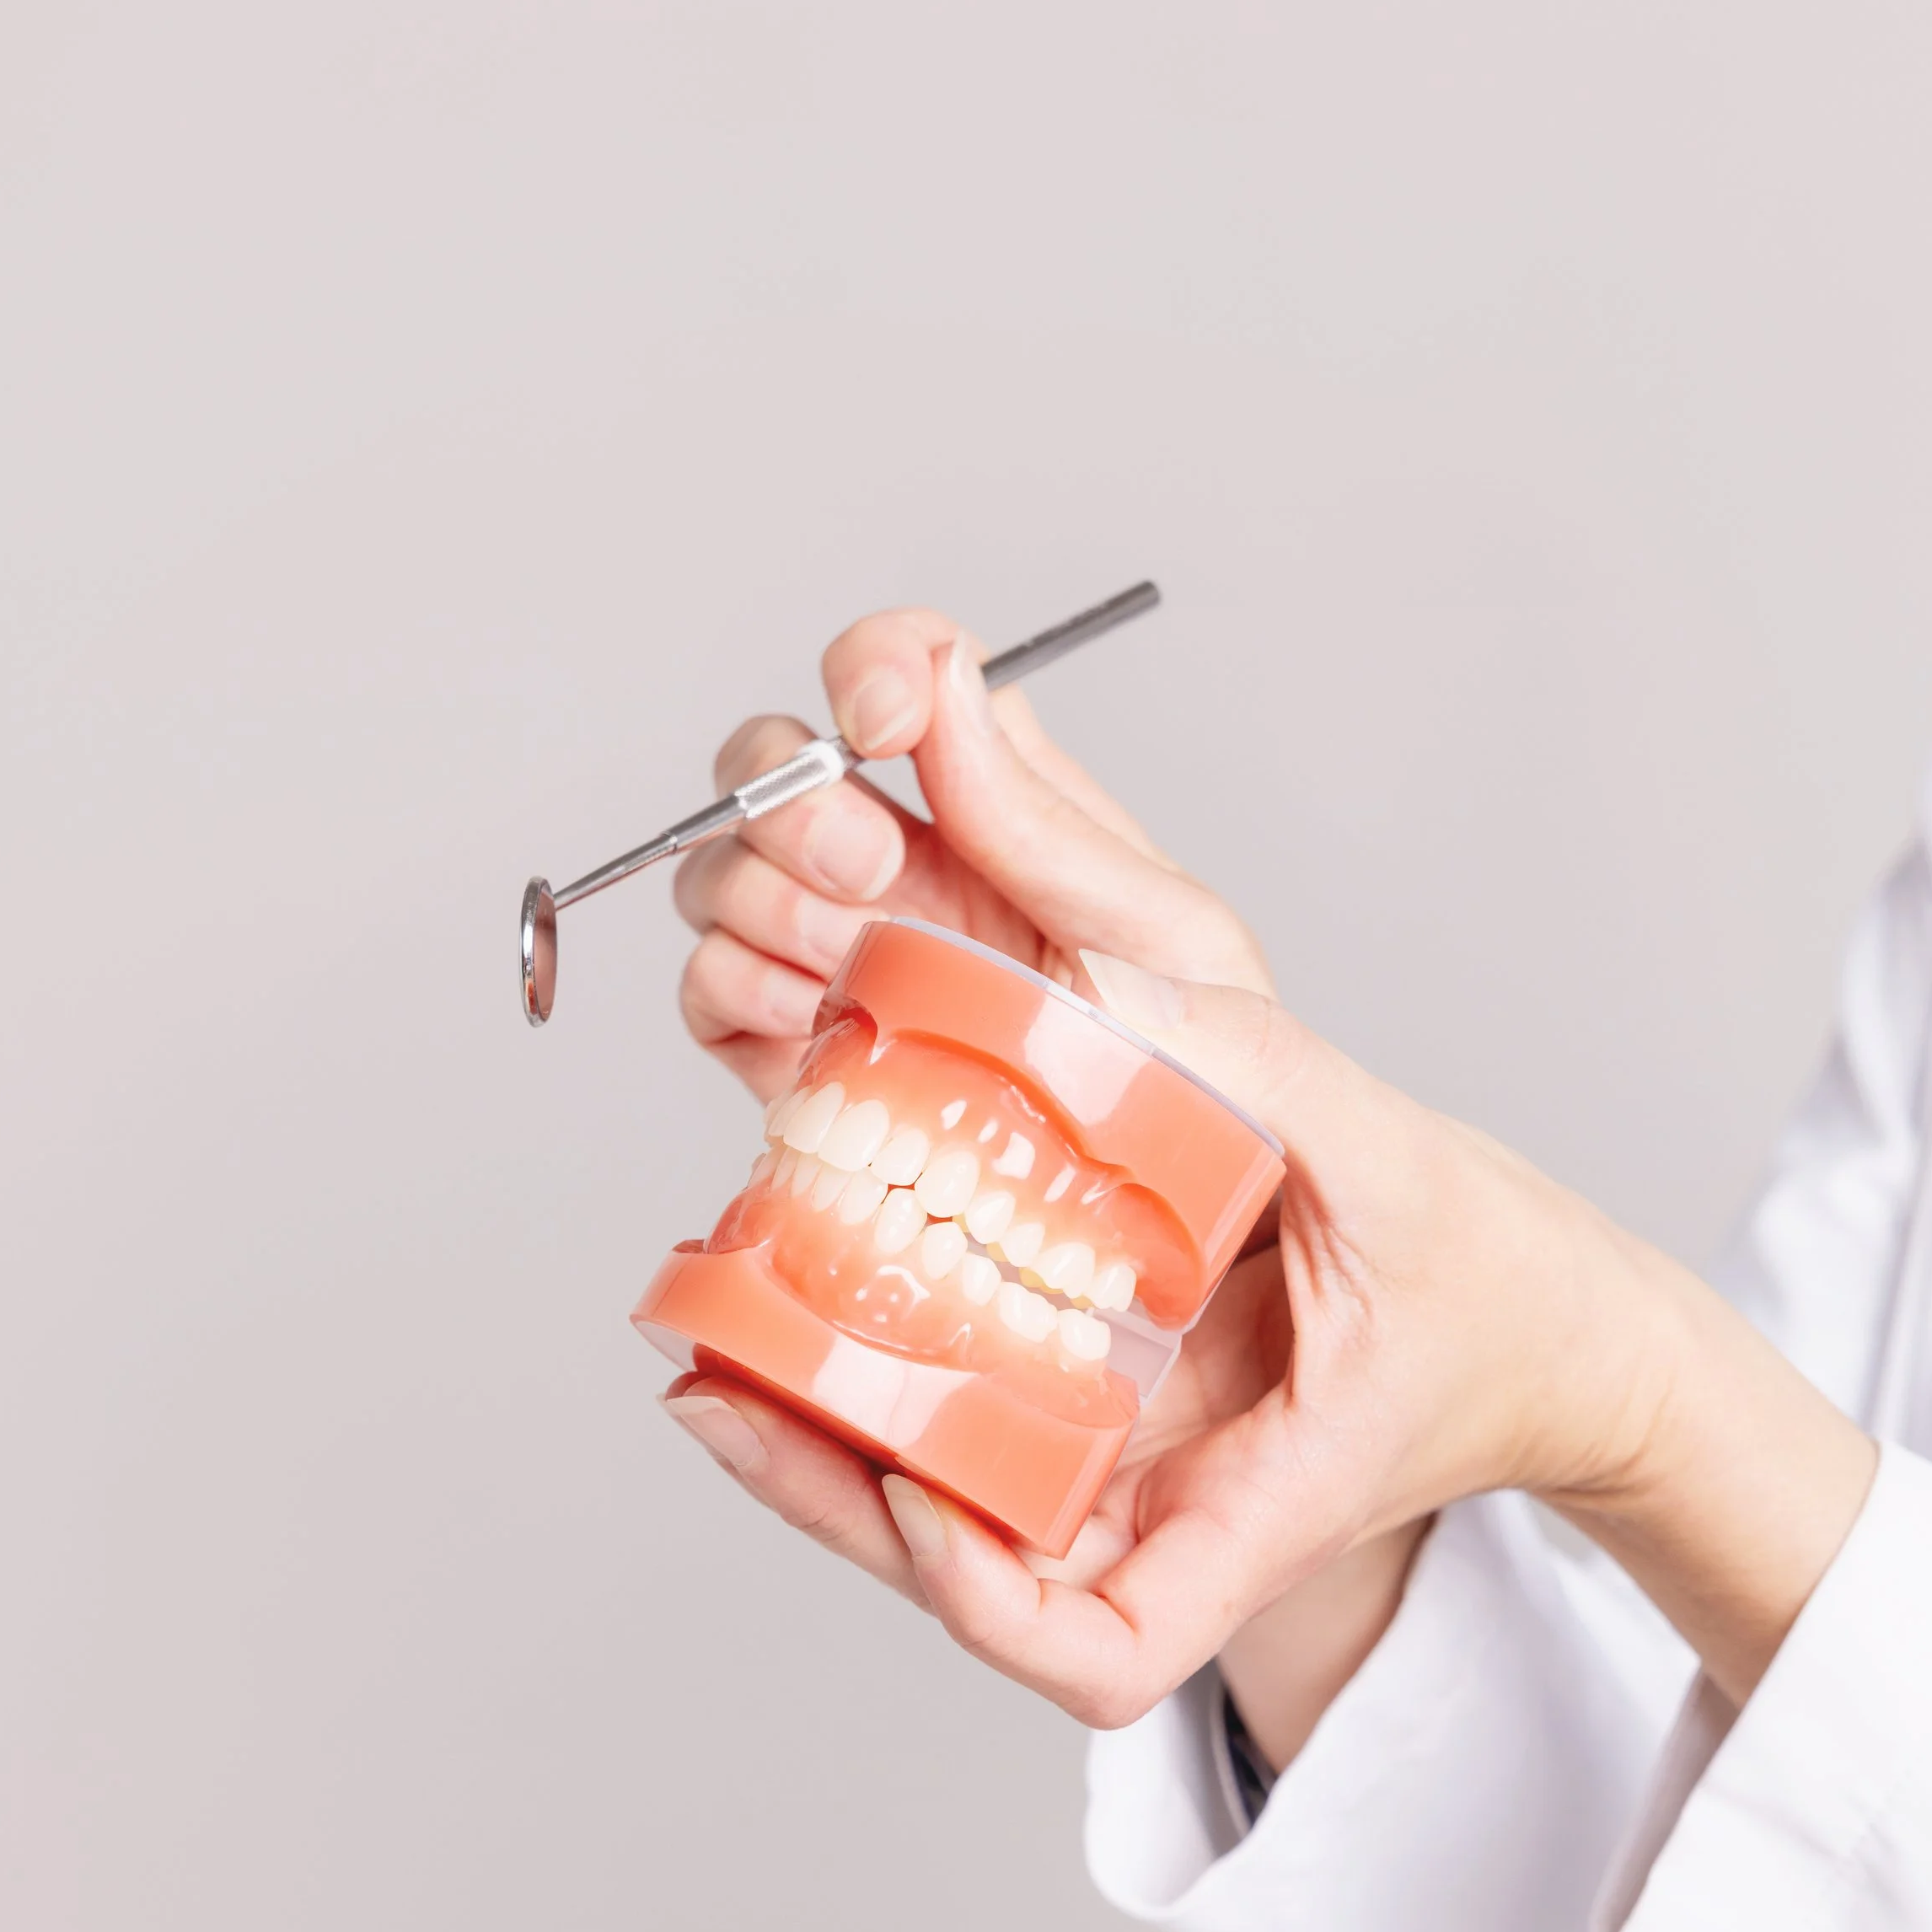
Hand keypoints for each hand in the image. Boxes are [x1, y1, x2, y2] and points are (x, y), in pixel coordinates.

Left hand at [671, 607, 1403, 1758]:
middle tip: (711, 1391)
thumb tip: (1093, 978)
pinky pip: (962, 1410)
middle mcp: (1162, 1519)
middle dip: (828, 1495)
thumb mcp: (1392, 1165)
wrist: (1541, 1329)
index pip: (1107, 1648)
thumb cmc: (1487, 1294)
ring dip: (813, 1434)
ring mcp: (1121, 1479)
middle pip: (969, 1572)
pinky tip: (784, 1283)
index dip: (989, 1600)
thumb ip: (1258, 1070)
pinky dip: (869, 1358)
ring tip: (704, 1341)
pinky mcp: (1099, 1419)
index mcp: (1255, 1519)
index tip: (919, 1494)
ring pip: (938, 1497)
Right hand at [674, 608, 1268, 1102]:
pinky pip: (708, 988)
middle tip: (869, 876)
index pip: (917, 673)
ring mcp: (845, 964)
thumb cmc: (1222, 1103)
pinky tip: (816, 1037)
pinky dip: (736, 995)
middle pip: (781, 758)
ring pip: (725, 870)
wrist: (1187, 1267)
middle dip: (795, 797)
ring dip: (765, 903)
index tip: (882, 719)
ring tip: (852, 977)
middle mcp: (916, 875)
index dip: (877, 664)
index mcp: (1016, 817)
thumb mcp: (1176, 952)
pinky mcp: (794, 1063)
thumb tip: (959, 699)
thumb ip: (1064, 830)